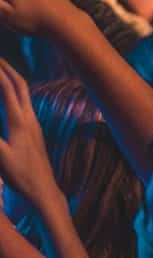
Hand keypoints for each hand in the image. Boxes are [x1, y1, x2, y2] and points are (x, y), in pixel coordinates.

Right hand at [0, 61, 63, 212]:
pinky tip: (8, 95)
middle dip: (7, 69)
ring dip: (12, 78)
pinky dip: (14, 92)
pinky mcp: (33, 130)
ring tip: (0, 69)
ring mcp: (33, 123)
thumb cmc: (21, 176)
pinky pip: (23, 103)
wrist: (43, 188)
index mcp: (20, 122)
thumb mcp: (1, 159)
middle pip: (20, 85)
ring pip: (24, 93)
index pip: (9, 90)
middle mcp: (29, 118)